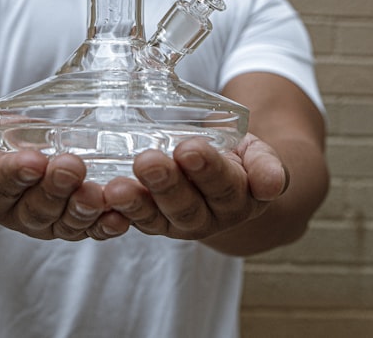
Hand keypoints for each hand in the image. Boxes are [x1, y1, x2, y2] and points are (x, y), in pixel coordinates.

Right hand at [0, 112, 127, 240]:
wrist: (11, 156)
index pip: (2, 184)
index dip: (17, 173)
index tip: (33, 159)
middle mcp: (18, 213)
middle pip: (38, 206)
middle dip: (56, 188)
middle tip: (73, 166)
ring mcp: (50, 221)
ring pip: (67, 221)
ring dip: (84, 209)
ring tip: (99, 192)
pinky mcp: (77, 222)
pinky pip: (92, 228)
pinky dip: (107, 224)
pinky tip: (122, 216)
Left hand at [100, 134, 287, 241]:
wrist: (226, 173)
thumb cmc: (239, 157)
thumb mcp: (258, 153)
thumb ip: (266, 165)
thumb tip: (272, 183)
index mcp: (240, 199)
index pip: (224, 186)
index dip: (208, 169)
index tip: (190, 148)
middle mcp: (209, 218)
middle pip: (186, 206)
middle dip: (166, 184)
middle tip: (148, 161)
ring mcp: (177, 223)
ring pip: (156, 219)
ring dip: (135, 203)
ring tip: (115, 188)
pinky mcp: (151, 221)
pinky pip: (132, 220)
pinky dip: (115, 213)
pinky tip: (99, 199)